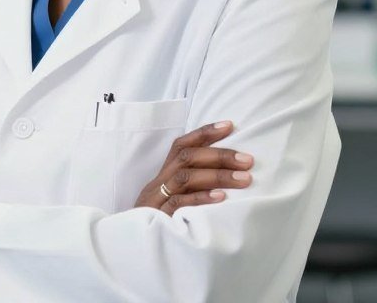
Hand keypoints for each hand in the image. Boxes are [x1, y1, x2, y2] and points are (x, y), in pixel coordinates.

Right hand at [134, 120, 253, 215]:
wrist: (129, 252)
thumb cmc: (158, 226)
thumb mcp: (172, 203)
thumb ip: (191, 189)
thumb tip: (228, 176)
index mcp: (162, 177)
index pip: (181, 147)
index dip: (204, 134)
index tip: (230, 125)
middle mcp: (157, 184)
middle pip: (186, 158)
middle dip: (219, 155)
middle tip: (248, 160)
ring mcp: (156, 201)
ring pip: (184, 177)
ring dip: (217, 175)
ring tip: (244, 178)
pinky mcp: (157, 219)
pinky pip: (179, 204)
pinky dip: (201, 198)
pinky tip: (222, 199)